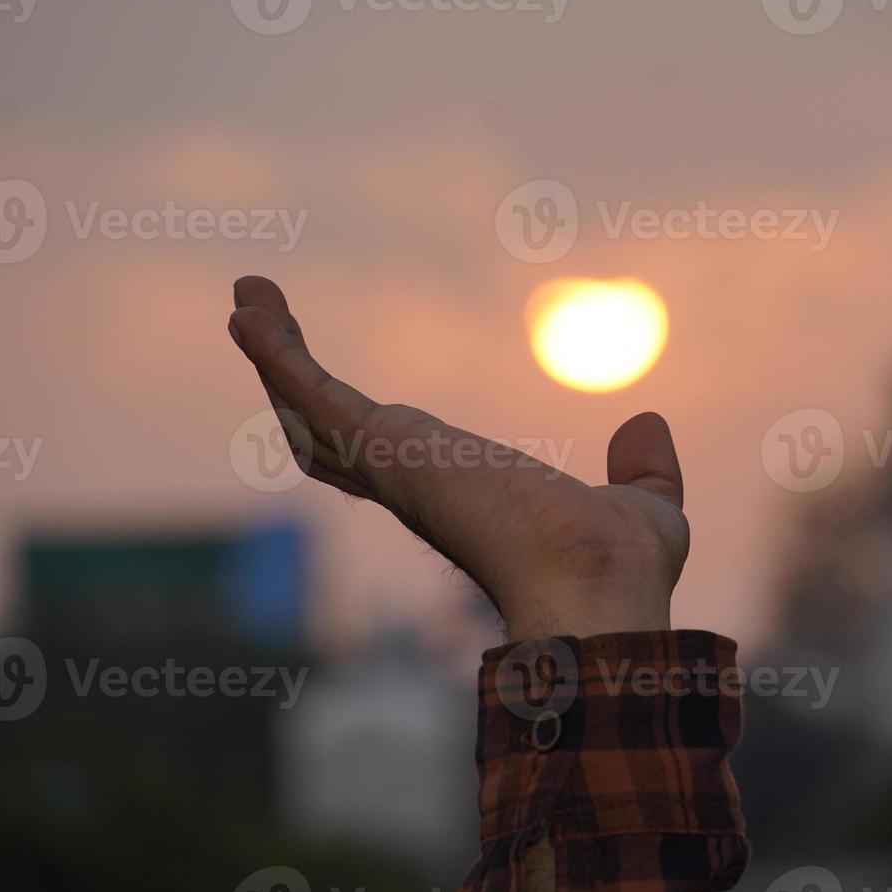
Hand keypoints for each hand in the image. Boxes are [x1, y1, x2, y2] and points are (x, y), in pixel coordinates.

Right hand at [227, 276, 688, 641]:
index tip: (336, 401)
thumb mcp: (644, 506)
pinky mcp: (388, 448)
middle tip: (260, 324)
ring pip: (308, 411)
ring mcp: (395, 470)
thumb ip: (641, 470)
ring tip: (247, 300)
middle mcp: (415, 490)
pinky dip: (280, 352)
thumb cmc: (621, 571)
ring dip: (276, 357)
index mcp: (462, 501)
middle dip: (292, 383)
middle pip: (327, 436)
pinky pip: (314, 392)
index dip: (354, 431)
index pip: (389, 464)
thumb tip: (644, 427)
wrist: (600, 591)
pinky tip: (250, 310)